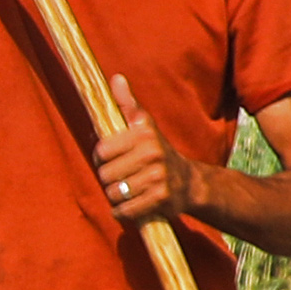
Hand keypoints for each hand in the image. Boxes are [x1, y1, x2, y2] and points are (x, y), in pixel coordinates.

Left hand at [93, 80, 196, 231]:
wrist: (190, 183)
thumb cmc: (157, 152)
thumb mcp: (144, 126)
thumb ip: (127, 104)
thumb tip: (116, 78)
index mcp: (144, 132)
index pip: (100, 150)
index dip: (101, 158)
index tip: (113, 159)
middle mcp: (153, 152)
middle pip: (105, 174)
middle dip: (109, 180)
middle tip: (122, 177)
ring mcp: (158, 176)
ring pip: (113, 193)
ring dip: (116, 197)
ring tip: (128, 190)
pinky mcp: (161, 199)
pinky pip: (124, 210)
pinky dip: (123, 212)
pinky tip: (132, 205)